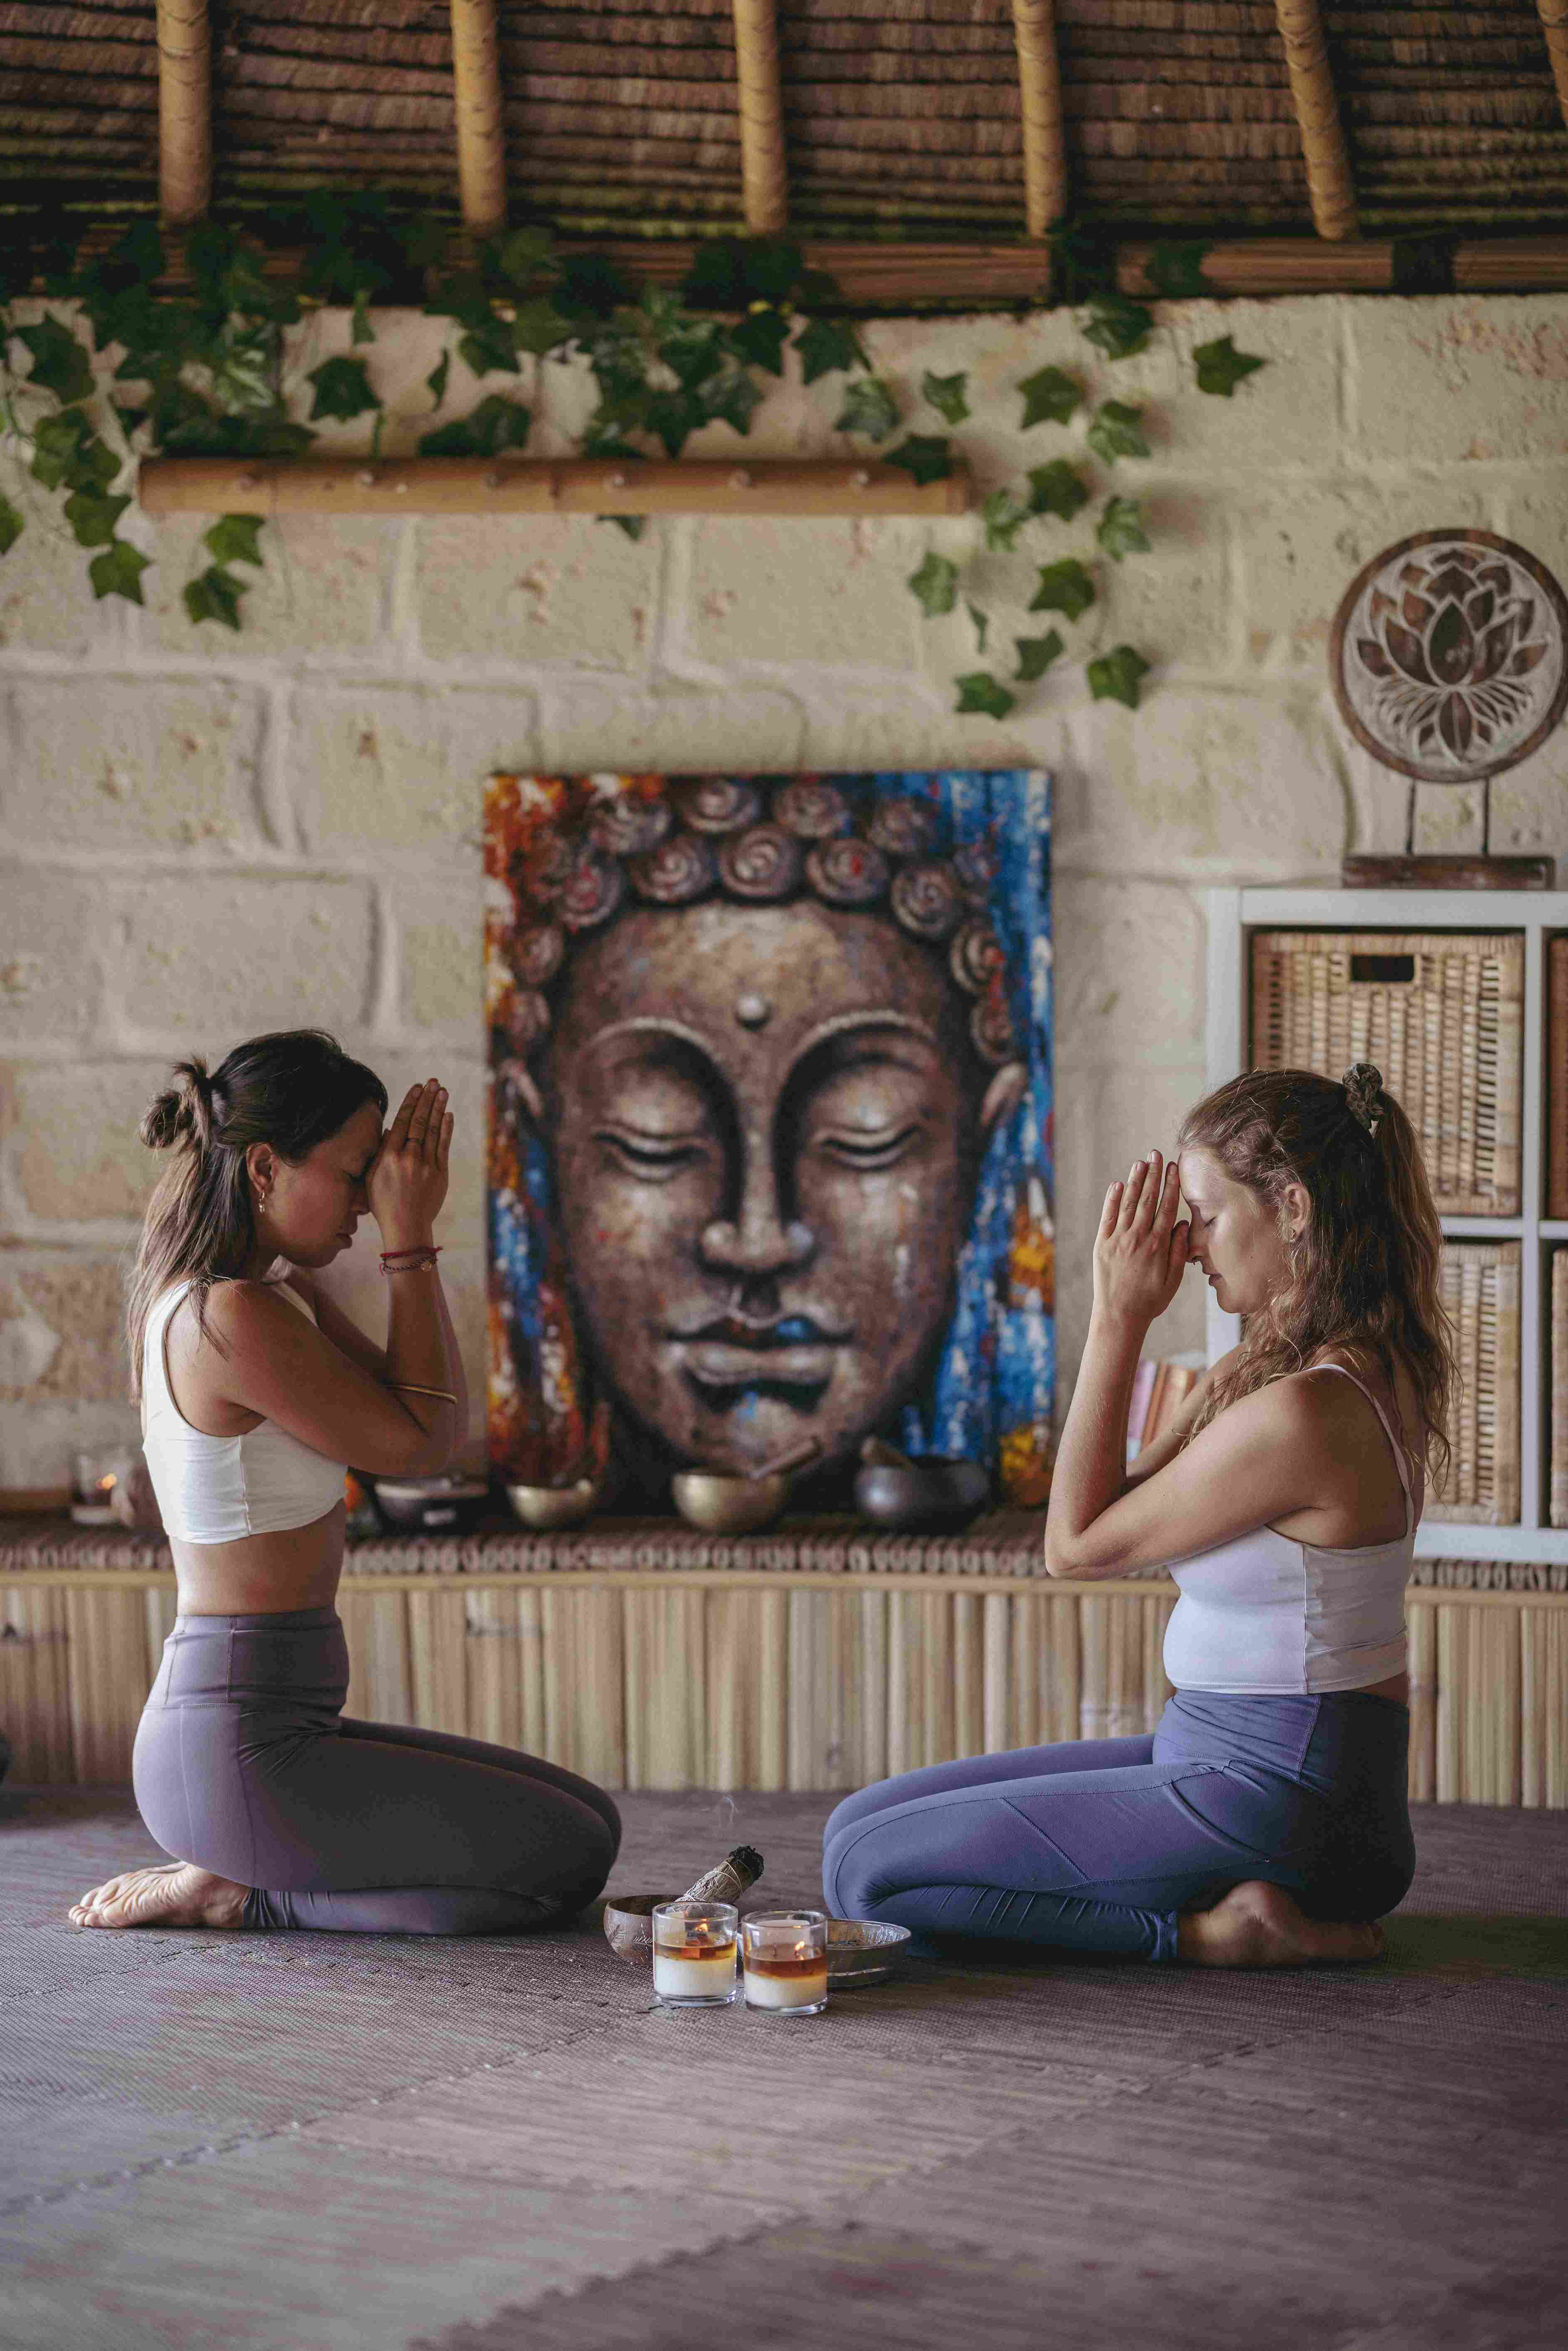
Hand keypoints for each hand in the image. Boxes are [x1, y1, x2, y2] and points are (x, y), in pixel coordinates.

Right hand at [368, 1079, 451, 1245]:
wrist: (405, 1226)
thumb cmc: (384, 1202)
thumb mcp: (371, 1177)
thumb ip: (379, 1152)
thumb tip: (389, 1129)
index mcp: (388, 1157)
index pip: (401, 1122)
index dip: (411, 1102)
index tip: (417, 1087)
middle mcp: (407, 1158)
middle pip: (419, 1121)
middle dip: (427, 1099)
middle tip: (433, 1082)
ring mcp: (425, 1165)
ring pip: (433, 1130)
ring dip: (439, 1109)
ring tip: (442, 1092)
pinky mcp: (439, 1173)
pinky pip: (443, 1146)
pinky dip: (446, 1129)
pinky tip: (448, 1115)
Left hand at [1093, 1149, 1189, 1328]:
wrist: (1119, 1315)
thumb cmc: (1150, 1300)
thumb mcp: (1173, 1279)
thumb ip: (1179, 1250)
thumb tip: (1183, 1224)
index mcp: (1158, 1245)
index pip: (1166, 1208)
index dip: (1170, 1185)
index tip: (1173, 1167)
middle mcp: (1137, 1238)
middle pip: (1147, 1200)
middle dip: (1153, 1174)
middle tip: (1156, 1153)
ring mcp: (1117, 1240)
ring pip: (1128, 1204)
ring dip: (1135, 1181)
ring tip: (1141, 1162)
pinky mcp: (1101, 1245)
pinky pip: (1107, 1217)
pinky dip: (1112, 1200)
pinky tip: (1118, 1184)